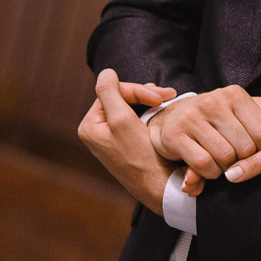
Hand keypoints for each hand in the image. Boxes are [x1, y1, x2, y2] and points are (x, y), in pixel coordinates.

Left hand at [78, 69, 172, 213]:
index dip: (139, 90)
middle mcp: (98, 131)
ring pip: (132, 106)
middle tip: (170, 95)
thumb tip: (105, 72)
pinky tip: (165, 112)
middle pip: (122, 97)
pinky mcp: (128, 143)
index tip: (163, 96)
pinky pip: (138, 118)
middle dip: (146, 94)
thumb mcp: (123, 122)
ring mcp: (113, 137)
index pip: (113, 91)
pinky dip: (153, 112)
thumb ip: (110, 94)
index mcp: (90, 126)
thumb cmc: (143, 158)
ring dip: (152, 101)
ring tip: (169, 101)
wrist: (160, 188)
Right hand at [148, 85, 260, 180]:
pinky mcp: (175, 136)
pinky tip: (209, 168)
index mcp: (235, 94)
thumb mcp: (248, 109)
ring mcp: (192, 117)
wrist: (173, 118)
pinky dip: (209, 173)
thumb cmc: (220, 117)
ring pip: (224, 157)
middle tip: (236, 158)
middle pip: (245, 148)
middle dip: (243, 159)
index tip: (253, 149)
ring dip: (226, 168)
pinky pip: (203, 165)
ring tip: (223, 162)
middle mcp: (213, 101)